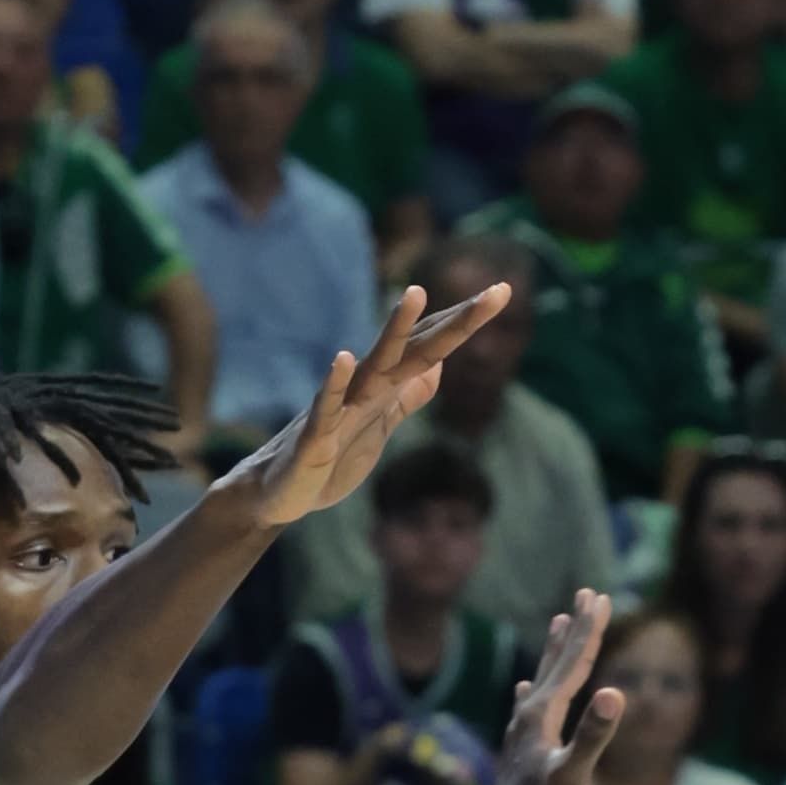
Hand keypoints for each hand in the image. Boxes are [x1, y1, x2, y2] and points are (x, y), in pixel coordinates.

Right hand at [238, 285, 511, 528]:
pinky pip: (326, 408)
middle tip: (497, 292)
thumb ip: (408, 395)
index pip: (432, 346)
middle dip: (455, 321)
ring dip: (394, 331)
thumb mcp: (381, 425)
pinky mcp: (315, 439)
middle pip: (417, 348)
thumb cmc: (331, 458)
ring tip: (415, 293)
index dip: (465, 322)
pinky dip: (334, 384)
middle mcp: (367, 388)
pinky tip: (343, 358)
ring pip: (373, 365)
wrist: (281, 494)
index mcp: (386, 388)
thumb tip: (439, 365)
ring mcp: (341, 409)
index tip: (504, 291)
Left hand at [479, 597, 623, 784]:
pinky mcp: (522, 752)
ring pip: (543, 680)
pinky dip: (535, 691)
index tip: (602, 596)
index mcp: (544, 715)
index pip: (574, 662)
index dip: (590, 629)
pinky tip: (526, 690)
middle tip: (587, 594)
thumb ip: (593, 735)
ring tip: (559, 623)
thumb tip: (615, 694)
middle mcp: (530, 716)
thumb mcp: (574, 777)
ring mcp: (523, 733)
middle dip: (576, 628)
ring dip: (555, 651)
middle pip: (558, 662)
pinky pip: (531, 709)